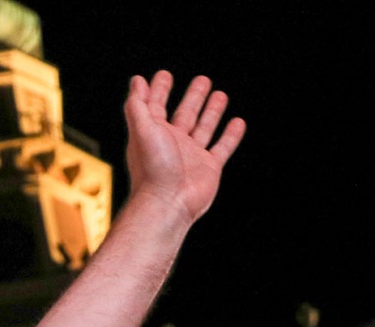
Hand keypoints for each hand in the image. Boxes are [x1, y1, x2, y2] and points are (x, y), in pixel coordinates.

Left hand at [123, 72, 245, 226]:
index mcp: (153, 134)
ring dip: (211, 111)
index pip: (156, 106)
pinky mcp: (209, 168)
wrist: (168, 204)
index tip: (164, 75)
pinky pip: (223, 147)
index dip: (158, 90)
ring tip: (220, 94)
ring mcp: (192, 155)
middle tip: (203, 80)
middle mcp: (172, 143)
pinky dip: (231, 135)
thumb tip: (136, 81)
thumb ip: (137, 106)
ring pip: (204, 127)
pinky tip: (238, 122)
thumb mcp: (142, 131)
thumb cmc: (152, 169)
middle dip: (192, 97)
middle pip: (184, 114)